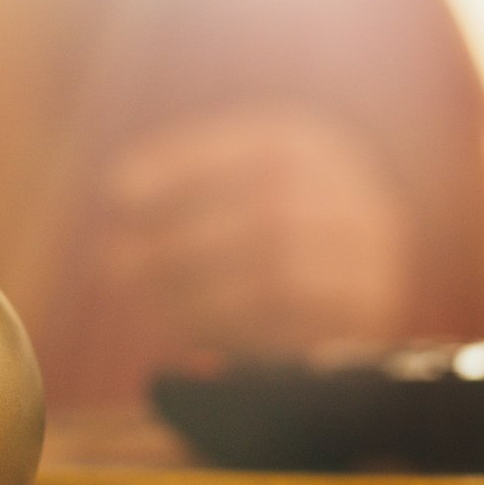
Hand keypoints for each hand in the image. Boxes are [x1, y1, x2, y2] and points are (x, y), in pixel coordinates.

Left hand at [103, 107, 412, 359]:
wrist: (347, 291)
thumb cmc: (262, 235)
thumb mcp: (230, 194)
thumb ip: (186, 191)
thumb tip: (117, 192)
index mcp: (313, 149)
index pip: (254, 149)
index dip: (182, 166)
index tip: (117, 192)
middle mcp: (352, 196)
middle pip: (267, 211)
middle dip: (180, 240)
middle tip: (114, 265)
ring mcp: (368, 257)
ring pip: (281, 272)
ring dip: (203, 293)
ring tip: (152, 306)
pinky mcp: (365, 316)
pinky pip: (298, 327)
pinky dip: (239, 330)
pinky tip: (194, 335)